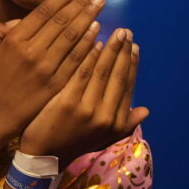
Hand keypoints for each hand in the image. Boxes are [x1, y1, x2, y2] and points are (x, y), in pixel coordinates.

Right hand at [0, 0, 102, 146]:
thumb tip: (19, 20)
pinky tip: (98, 31)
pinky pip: (76, 59)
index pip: (43, 12)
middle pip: (62, 21)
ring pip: (72, 37)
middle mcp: (31, 51)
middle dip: (81, 3)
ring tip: (100, 4)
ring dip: (89, 17)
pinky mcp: (56, 83)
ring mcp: (46, 68)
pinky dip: (88, 43)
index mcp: (13, 40)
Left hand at [18, 28, 144, 163]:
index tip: (134, 47)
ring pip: (101, 71)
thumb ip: (124, 125)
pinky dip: (87, 56)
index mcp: (116, 122)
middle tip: (126, 32)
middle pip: (117, 75)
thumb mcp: (103, 139)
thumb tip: (146, 111)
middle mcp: (105, 115)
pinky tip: (91, 41)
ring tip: (113, 31)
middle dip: (123, 51)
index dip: (132, 65)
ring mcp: (86, 108)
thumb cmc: (72, 143)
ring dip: (109, 48)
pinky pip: (80, 73)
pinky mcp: (66, 102)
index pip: (128, 86)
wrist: (42, 156)